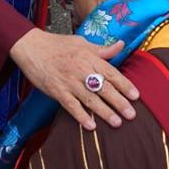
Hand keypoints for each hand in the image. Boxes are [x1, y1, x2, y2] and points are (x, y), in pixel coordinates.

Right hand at [9, 29, 138, 130]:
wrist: (32, 47)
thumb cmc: (58, 44)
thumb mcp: (82, 42)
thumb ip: (102, 49)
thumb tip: (120, 45)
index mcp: (89, 57)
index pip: (111, 72)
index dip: (124, 85)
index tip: (136, 96)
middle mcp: (81, 70)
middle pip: (103, 88)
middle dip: (119, 102)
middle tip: (132, 115)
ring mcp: (69, 82)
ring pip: (90, 99)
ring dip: (104, 112)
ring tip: (117, 123)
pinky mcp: (57, 91)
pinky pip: (71, 106)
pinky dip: (81, 116)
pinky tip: (91, 126)